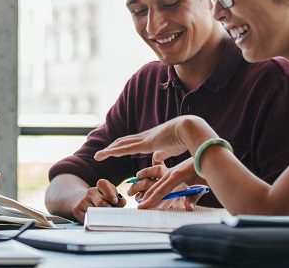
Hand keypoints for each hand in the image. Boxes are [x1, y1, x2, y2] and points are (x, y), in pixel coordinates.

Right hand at [71, 179, 125, 223]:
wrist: (81, 200)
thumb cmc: (100, 200)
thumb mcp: (110, 196)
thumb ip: (119, 199)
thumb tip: (122, 202)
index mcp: (99, 186)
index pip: (103, 184)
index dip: (110, 192)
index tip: (115, 201)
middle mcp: (90, 192)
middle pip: (100, 202)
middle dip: (108, 210)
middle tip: (112, 215)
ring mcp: (83, 201)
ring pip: (94, 212)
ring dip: (102, 217)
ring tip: (106, 219)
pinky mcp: (77, 210)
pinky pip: (87, 218)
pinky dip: (94, 221)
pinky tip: (97, 221)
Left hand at [94, 115, 212, 162]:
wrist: (190, 129)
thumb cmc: (184, 139)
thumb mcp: (170, 149)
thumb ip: (162, 154)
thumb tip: (155, 159)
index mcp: (151, 139)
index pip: (132, 142)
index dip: (122, 146)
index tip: (113, 151)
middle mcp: (145, 137)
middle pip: (123, 142)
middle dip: (112, 148)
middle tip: (101, 154)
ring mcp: (144, 139)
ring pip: (121, 145)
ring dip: (109, 150)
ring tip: (98, 156)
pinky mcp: (145, 143)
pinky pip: (125, 148)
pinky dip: (114, 151)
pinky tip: (106, 154)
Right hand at [136, 158, 200, 209]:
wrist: (207, 154)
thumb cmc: (205, 171)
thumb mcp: (202, 184)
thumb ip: (194, 197)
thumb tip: (188, 208)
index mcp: (176, 176)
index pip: (161, 191)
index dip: (151, 200)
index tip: (142, 207)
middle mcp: (171, 173)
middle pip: (155, 188)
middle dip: (146, 198)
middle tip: (138, 208)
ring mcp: (171, 171)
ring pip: (157, 184)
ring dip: (148, 192)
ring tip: (139, 200)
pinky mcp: (173, 171)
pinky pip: (161, 181)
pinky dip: (154, 188)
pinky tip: (150, 192)